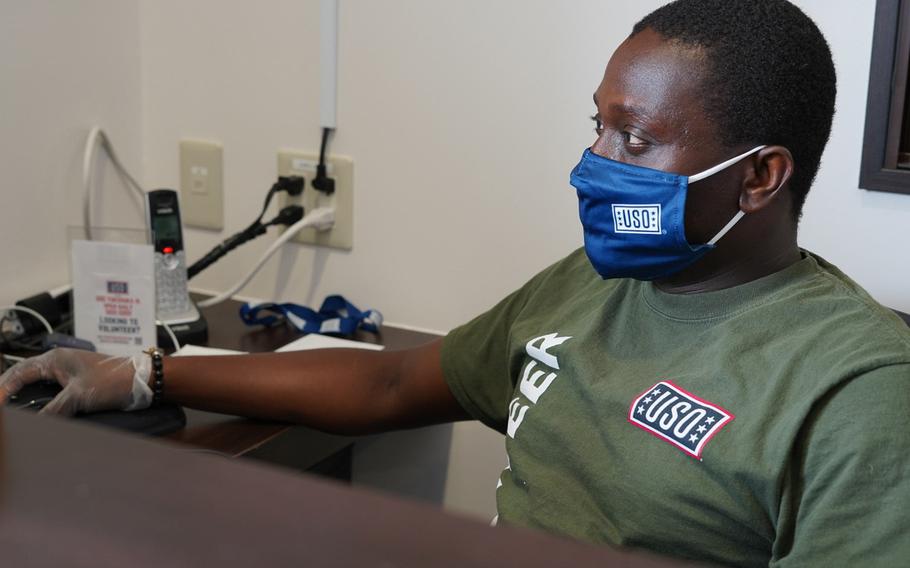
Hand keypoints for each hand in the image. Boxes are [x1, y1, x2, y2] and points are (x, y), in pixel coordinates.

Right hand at [0, 348, 148, 415]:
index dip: (3, 388)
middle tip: (4, 406)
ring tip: (15, 409)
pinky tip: (39, 412)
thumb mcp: (79, 396)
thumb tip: (34, 423)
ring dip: (25, 395)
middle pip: (24, 376)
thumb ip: (53, 409)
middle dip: (10, 390)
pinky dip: (41, 401)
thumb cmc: (115, 380)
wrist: (144, 380)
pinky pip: (52, 391)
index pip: (18, 372)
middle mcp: (59, 363)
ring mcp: (69, 372)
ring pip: (37, 384)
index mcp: (55, 359)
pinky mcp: (79, 383)